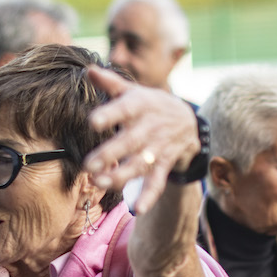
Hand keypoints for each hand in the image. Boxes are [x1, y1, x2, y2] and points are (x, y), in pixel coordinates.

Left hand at [82, 64, 200, 214]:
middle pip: (129, 142)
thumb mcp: (134, 92)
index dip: (110, 115)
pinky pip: (157, 182)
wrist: (188, 120)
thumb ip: (110, 83)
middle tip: (89, 165)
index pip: (124, 108)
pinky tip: (136, 208)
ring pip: (140, 164)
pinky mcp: (164, 165)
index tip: (93, 121)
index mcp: (140, 106)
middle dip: (110, 154)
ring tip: (100, 183)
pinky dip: (149, 196)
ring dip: (122, 175)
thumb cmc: (149, 105)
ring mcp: (158, 148)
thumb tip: (88, 68)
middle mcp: (149, 128)